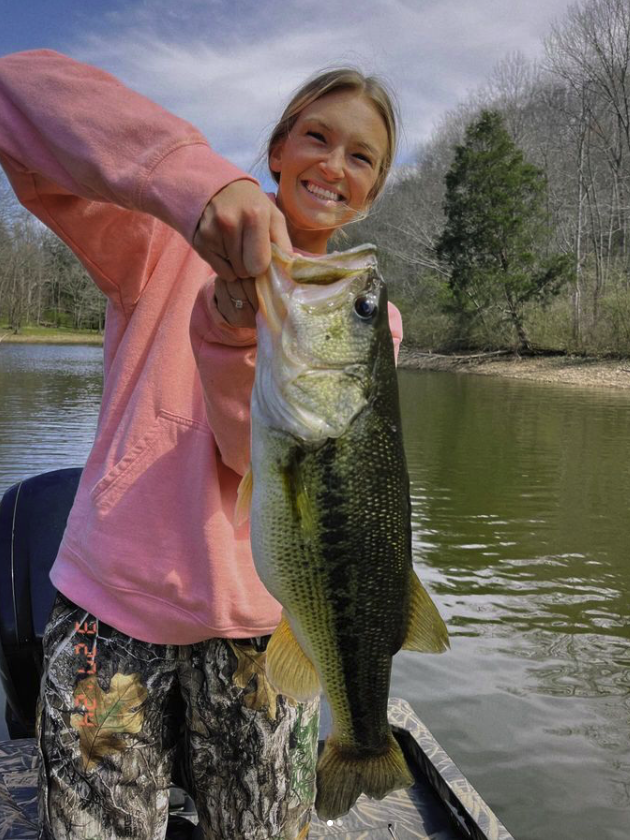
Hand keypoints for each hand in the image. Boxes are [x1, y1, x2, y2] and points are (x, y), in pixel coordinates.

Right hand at [193, 180, 291, 327]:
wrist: (217, 187)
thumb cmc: (251, 205)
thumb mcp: (273, 216)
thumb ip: (284, 243)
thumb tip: (293, 270)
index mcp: (254, 215)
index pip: (259, 264)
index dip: (263, 265)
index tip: (262, 255)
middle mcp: (230, 223)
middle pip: (245, 271)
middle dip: (250, 266)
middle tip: (249, 249)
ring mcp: (211, 232)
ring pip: (232, 273)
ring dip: (237, 265)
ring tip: (237, 245)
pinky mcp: (199, 241)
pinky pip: (219, 271)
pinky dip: (224, 265)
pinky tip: (225, 247)